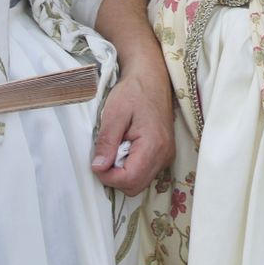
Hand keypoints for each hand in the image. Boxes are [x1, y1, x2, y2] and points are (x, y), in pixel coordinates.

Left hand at [90, 53, 173, 194]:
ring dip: (123, 172)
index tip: (97, 162)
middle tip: (105, 155)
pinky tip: (125, 148)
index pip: (129, 179)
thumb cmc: (133, 92)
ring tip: (116, 148)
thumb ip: (107, 142)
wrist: (152, 78)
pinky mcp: (164, 153)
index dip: (108, 177)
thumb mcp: (114, 114)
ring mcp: (166, 155)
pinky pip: (146, 172)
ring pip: (140, 182)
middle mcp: (164, 155)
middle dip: (115, 177)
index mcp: (153, 145)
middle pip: (135, 186)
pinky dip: (131, 167)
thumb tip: (98, 168)